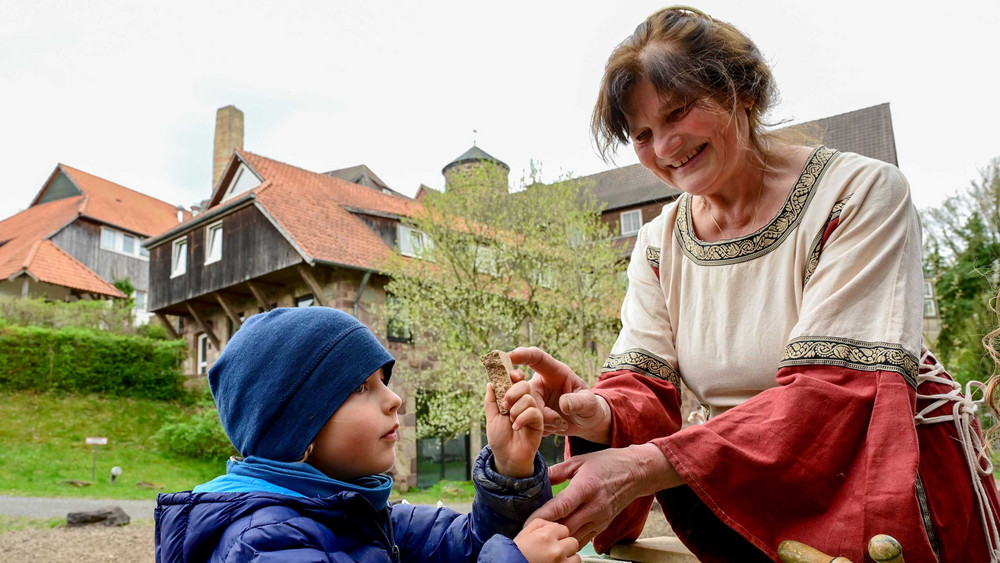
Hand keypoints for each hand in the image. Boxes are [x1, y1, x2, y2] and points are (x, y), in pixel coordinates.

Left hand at [485, 372, 542, 477]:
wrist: (507, 456)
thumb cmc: (499, 438)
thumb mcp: (491, 417)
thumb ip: (491, 400)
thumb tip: (490, 382)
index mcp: (511, 398)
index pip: (515, 380)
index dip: (513, 374)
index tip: (510, 375)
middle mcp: (523, 402)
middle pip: (524, 384)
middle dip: (512, 392)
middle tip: (504, 406)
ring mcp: (532, 411)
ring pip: (528, 398)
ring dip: (515, 410)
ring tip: (511, 422)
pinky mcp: (539, 421)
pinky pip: (533, 412)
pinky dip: (521, 419)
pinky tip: (516, 427)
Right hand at [507, 347, 611, 443]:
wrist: (585, 422)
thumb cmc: (589, 407)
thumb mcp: (589, 404)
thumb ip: (578, 402)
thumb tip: (563, 404)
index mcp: (554, 372)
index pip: (536, 358)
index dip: (522, 355)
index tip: (510, 356)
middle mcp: (540, 382)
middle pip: (522, 387)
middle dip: (529, 404)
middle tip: (547, 417)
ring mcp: (533, 397)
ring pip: (522, 407)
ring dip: (541, 420)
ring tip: (561, 423)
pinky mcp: (529, 412)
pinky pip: (525, 420)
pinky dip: (540, 428)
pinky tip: (557, 427)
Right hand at [513, 518, 580, 562]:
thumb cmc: (518, 553)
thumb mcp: (525, 533)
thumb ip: (540, 523)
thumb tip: (552, 523)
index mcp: (545, 536)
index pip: (564, 529)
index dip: (558, 535)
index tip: (552, 540)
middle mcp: (555, 549)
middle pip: (572, 542)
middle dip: (565, 546)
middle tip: (554, 551)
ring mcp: (561, 562)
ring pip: (576, 556)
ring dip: (568, 558)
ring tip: (557, 560)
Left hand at [528, 443, 680, 545]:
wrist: (635, 473)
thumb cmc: (606, 464)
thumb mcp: (580, 461)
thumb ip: (557, 471)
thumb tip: (537, 478)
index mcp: (586, 487)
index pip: (561, 507)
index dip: (542, 516)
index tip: (527, 523)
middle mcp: (594, 507)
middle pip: (565, 526)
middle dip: (546, 531)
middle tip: (528, 533)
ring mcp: (600, 519)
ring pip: (573, 537)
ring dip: (557, 538)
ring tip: (539, 538)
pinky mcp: (602, 527)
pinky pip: (582, 540)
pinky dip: (568, 541)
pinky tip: (556, 539)